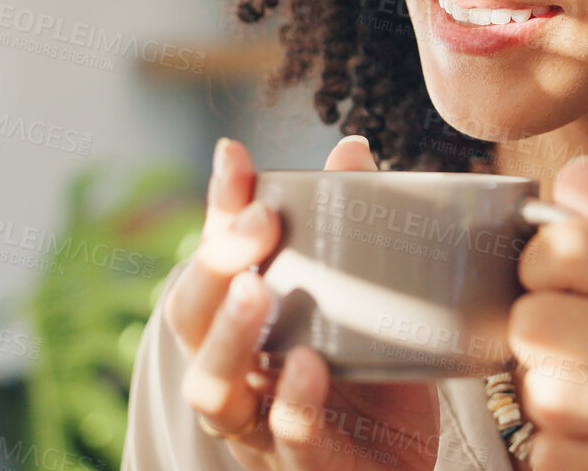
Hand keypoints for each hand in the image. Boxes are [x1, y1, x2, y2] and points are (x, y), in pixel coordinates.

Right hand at [165, 135, 440, 470]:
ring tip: (258, 291)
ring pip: (210, 387)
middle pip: (189, 319)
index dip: (218, 207)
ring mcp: (260, 424)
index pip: (213, 257)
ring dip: (229, 336)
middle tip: (256, 224)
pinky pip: (285, 436)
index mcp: (241, 325)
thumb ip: (355, 232)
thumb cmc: (371, 383)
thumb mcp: (364, 303)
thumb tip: (351, 149)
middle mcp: (235, 372)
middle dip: (213, 267)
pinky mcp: (305, 464)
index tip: (234, 154)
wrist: (399, 470)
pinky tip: (309, 366)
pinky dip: (294, 401)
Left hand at [508, 156, 587, 470]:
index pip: (569, 244)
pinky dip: (560, 459)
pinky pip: (551, 457)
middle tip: (568, 362)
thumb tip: (575, 171)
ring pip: (542, 396)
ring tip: (587, 411)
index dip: (534, 268)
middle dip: (534, 350)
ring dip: (547, 412)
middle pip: (535, 322)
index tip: (549, 289)